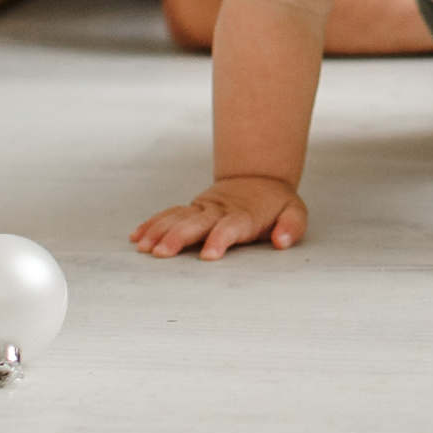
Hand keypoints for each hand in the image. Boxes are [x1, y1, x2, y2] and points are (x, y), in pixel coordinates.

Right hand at [132, 175, 308, 259]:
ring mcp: (202, 208)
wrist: (259, 177)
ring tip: (143, 246)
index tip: (209, 256)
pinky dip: (153, 223)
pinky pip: (169, 214)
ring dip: (159, 231)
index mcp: (244, 215)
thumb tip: (281, 241)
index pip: (230, 227)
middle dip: (178, 238)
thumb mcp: (295, 212)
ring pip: (177, 218)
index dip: (219, 240)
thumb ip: (291, 227)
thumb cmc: (276, 203)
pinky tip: (137, 236)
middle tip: (162, 253)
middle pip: (196, 223)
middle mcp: (219, 211)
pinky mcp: (192, 208)